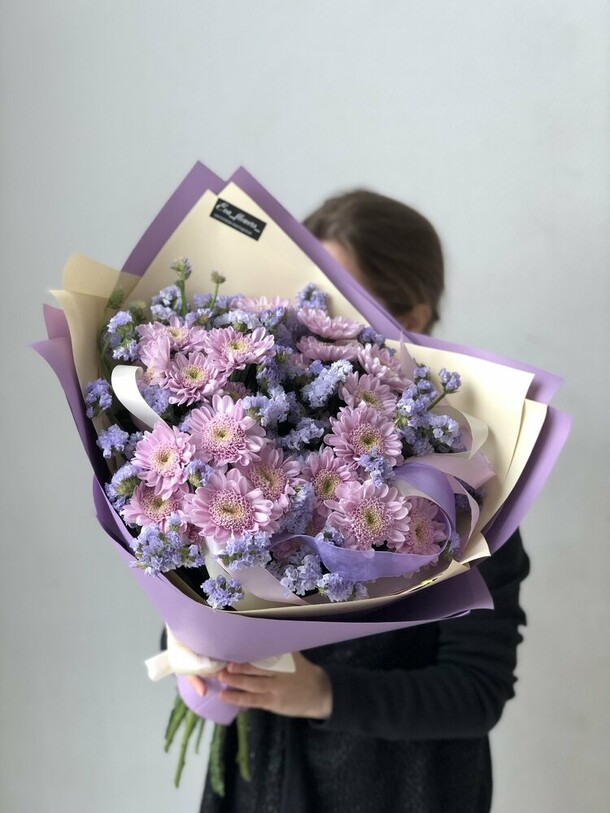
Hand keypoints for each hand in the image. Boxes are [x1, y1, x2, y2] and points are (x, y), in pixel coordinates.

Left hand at [185, 653, 332, 719]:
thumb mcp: (293, 655)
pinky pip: (252, 700)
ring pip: (251, 684)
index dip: (245, 651)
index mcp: (282, 658)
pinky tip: (224, 696)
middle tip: (221, 663)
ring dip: (234, 681)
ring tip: (219, 677)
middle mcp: (279, 672)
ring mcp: (275, 688)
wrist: (319, 692)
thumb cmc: (302, 671)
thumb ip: (277, 648)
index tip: (230, 646)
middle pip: (255, 668)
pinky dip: (238, 698)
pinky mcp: (273, 703)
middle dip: (237, 666)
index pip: (261, 652)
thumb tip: (259, 630)